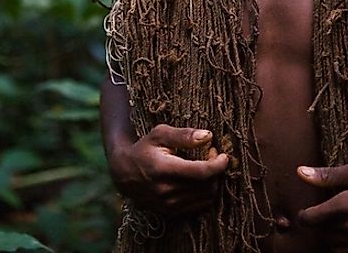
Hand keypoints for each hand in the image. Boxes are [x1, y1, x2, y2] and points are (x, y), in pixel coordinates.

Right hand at [108, 123, 229, 215]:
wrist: (124, 173)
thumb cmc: (144, 149)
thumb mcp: (160, 134)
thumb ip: (184, 135)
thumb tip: (208, 136)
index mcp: (163, 169)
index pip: (201, 172)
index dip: (218, 165)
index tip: (224, 155)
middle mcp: (166, 191)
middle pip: (207, 186)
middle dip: (216, 171)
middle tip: (213, 155)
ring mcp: (168, 205)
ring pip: (205, 197)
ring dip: (213, 182)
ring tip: (206, 166)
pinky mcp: (170, 212)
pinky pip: (199, 206)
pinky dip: (206, 193)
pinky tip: (201, 180)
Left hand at [295, 161, 347, 250]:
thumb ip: (327, 175)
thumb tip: (300, 172)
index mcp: (346, 206)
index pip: (309, 219)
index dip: (302, 215)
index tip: (305, 210)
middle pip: (320, 234)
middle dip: (316, 225)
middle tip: (321, 213)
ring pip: (332, 246)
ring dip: (329, 236)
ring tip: (335, 223)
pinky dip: (344, 246)